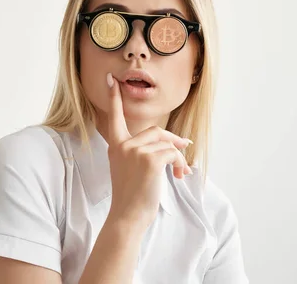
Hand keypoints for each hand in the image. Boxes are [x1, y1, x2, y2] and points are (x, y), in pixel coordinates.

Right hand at [105, 72, 192, 231]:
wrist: (128, 216)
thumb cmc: (131, 196)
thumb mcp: (130, 168)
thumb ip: (142, 151)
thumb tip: (177, 141)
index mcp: (115, 146)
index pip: (114, 117)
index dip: (114, 98)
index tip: (110, 79)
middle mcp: (123, 145)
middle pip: (155, 131)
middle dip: (173, 141)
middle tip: (185, 149)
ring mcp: (135, 151)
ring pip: (166, 142)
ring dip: (178, 155)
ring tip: (180, 171)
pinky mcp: (149, 160)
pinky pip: (172, 153)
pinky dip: (180, 163)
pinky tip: (179, 175)